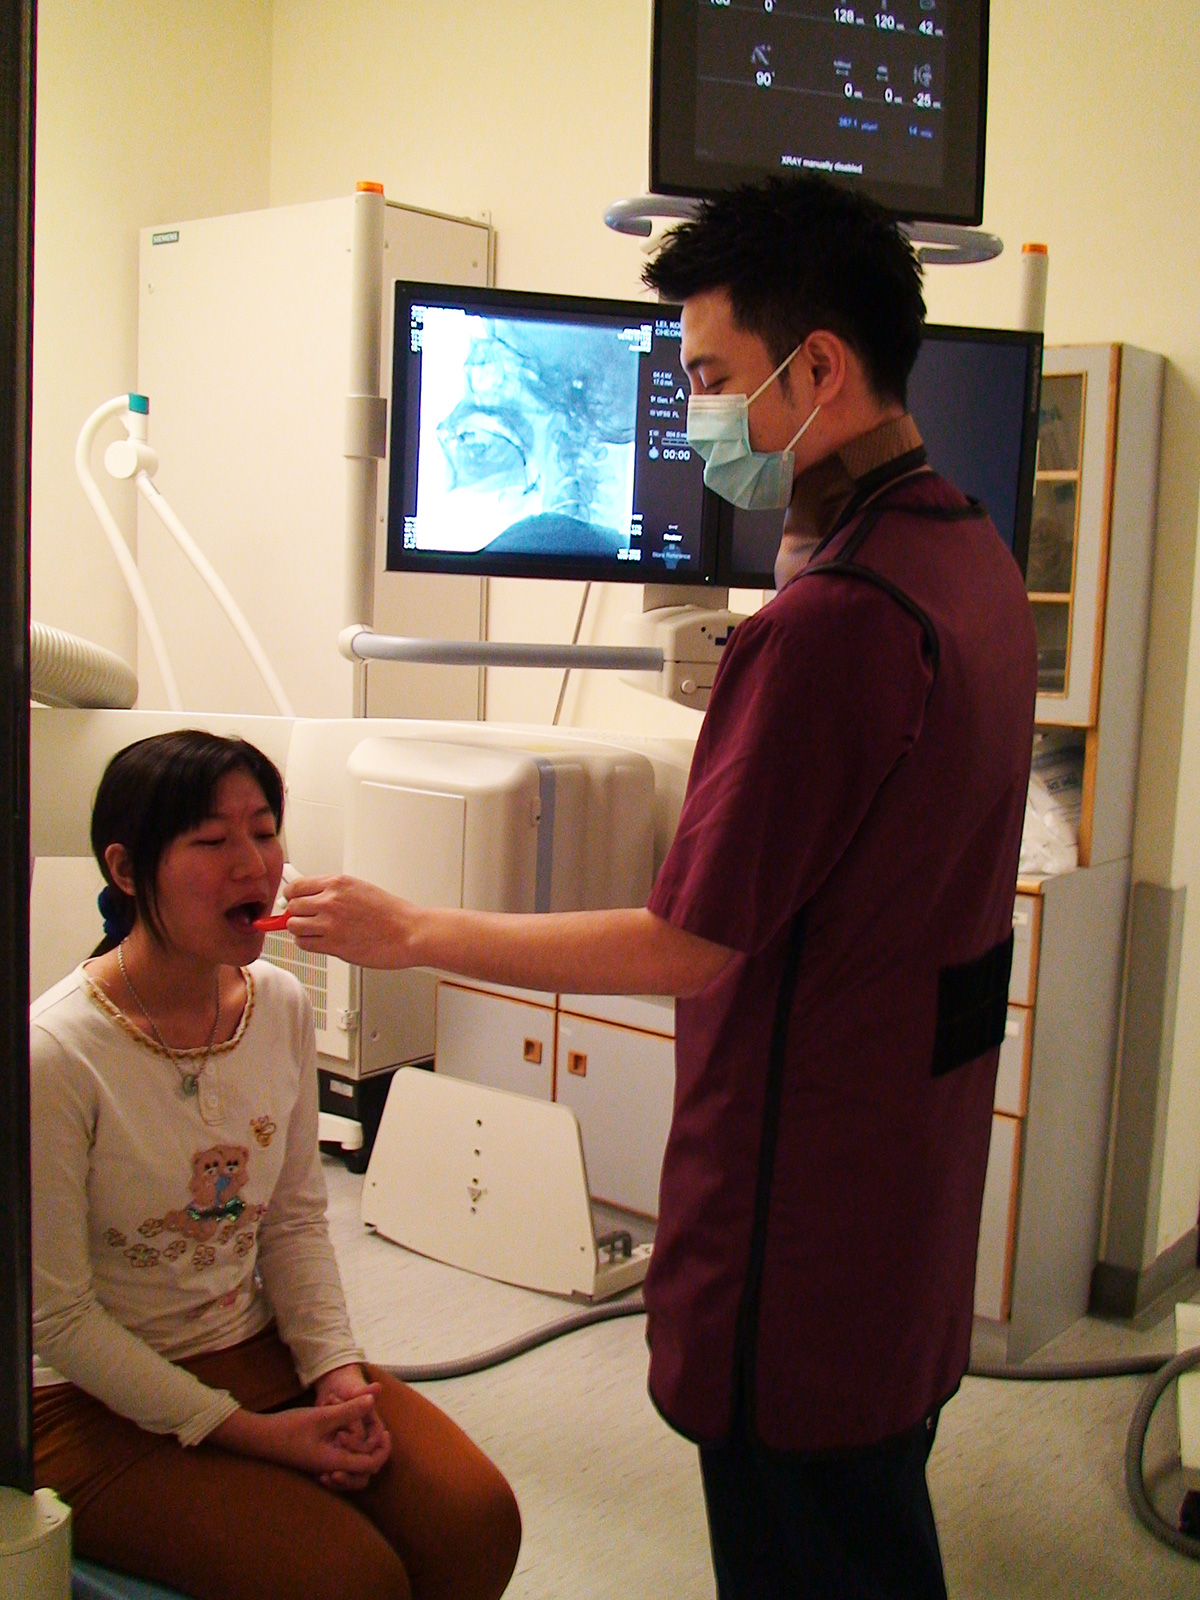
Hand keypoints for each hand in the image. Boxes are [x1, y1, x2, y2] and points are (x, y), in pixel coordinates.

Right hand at [210, 1388, 391, 1490]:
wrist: (260, 1437)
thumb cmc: (289, 1428)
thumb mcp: (322, 1416)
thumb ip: (349, 1410)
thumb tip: (373, 1400)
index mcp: (335, 1461)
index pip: (370, 1465)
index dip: (382, 1449)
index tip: (384, 1430)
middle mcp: (331, 1467)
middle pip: (364, 1467)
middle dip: (370, 1445)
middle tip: (369, 1422)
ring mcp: (324, 1464)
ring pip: (352, 1460)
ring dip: (357, 1440)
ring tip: (353, 1418)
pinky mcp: (318, 1458)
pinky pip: (340, 1454)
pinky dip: (344, 1439)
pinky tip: (339, 1421)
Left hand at [284, 875, 416, 967]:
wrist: (408, 932)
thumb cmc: (390, 913)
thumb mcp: (360, 889)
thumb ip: (333, 892)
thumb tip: (309, 899)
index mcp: (337, 883)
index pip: (296, 886)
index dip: (292, 896)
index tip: (293, 902)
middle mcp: (331, 901)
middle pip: (292, 906)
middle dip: (296, 914)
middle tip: (306, 919)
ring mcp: (330, 923)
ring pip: (293, 926)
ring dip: (301, 930)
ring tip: (314, 932)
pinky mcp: (333, 944)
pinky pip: (304, 944)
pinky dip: (307, 944)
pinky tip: (320, 942)